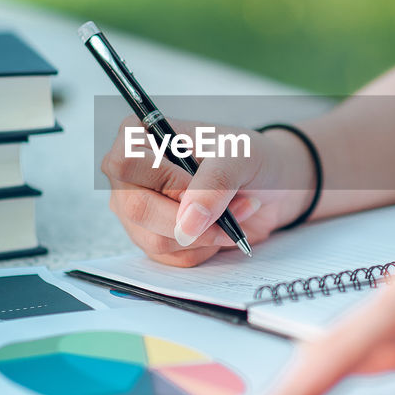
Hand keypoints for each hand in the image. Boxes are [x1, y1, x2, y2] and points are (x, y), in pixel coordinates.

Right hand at [101, 119, 315, 266]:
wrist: (269, 185)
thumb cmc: (247, 157)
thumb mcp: (239, 156)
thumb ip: (215, 183)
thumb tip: (187, 223)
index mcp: (138, 136)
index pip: (126, 163)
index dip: (164, 180)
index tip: (198, 183)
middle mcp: (129, 176)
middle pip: (136, 209)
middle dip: (190, 216)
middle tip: (228, 204)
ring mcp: (137, 211)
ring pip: (156, 240)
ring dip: (205, 233)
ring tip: (232, 210)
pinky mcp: (153, 239)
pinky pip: (174, 258)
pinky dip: (206, 246)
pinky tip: (221, 226)